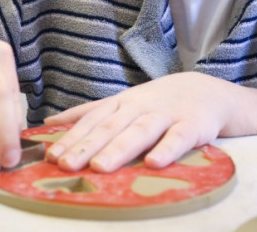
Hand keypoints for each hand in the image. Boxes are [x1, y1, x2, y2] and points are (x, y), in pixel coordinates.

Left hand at [42, 72, 241, 172]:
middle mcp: (140, 107)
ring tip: (99, 167)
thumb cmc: (158, 101)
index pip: (92, 121)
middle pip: (111, 127)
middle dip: (87, 146)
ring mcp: (166, 115)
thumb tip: (49, 123)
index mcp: (121, 103)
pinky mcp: (192, 125)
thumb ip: (88, 113)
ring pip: (140, 132)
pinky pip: (178, 138)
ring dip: (119, 149)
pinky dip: (166, 149)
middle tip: (66, 165)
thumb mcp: (122, 102)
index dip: (72, 138)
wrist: (207, 90)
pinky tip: (153, 163)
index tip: (52, 156)